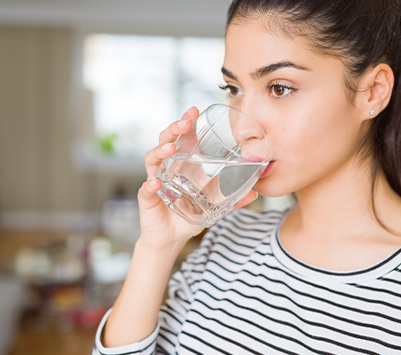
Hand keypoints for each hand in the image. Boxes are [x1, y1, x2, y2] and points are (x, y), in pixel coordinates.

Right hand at [137, 107, 258, 249]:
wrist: (170, 239)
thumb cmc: (188, 217)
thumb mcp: (214, 207)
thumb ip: (232, 199)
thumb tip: (255, 192)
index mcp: (180, 165)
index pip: (181, 138)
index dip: (186, 123)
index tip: (194, 111)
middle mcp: (165, 168)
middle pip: (165, 141)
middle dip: (174, 129)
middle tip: (186, 122)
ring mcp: (155, 181)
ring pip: (152, 159)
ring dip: (160, 151)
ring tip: (171, 148)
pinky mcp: (147, 199)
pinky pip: (146, 189)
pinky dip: (149, 186)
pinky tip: (155, 184)